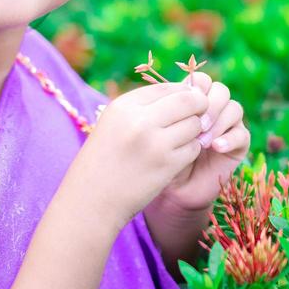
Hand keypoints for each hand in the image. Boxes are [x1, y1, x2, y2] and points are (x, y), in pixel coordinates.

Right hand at [73, 81, 209, 223]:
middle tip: (196, 119)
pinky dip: (190, 152)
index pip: (168, 87)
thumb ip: (144, 107)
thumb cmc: (104, 161)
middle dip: (198, 108)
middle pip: (189, 100)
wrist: (91, 202)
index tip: (183, 107)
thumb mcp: (114, 124)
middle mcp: (139, 120)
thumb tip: (188, 91)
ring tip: (178, 142)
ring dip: (194, 132)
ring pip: (195, 124)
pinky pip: (194, 148)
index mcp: (124, 105)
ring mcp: (155, 142)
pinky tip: (175, 159)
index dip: (183, 95)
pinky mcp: (167, 164)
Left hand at [152, 69, 249, 215]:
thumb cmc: (162, 159)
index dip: (195, 88)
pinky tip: (215, 147)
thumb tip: (176, 92)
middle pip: (221, 90)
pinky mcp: (239, 145)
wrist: (174, 190)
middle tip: (196, 123)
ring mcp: (228, 126)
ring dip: (218, 122)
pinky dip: (229, 138)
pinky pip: (242, 134)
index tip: (182, 105)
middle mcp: (214, 110)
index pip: (202, 81)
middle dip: (209, 104)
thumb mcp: (160, 133)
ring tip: (203, 141)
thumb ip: (168, 111)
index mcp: (195, 102)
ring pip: (234, 109)